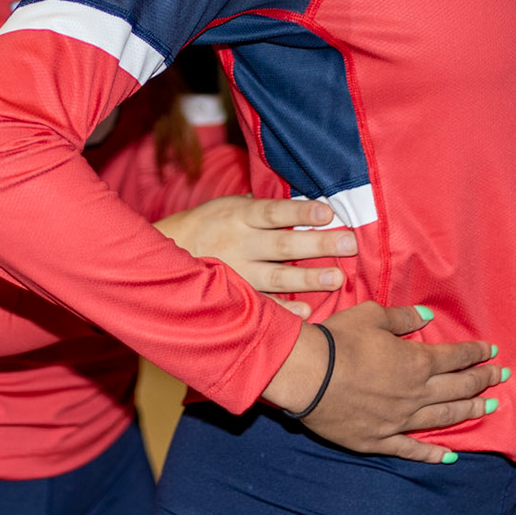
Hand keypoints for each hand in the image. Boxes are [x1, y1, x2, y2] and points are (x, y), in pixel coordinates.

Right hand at [155, 196, 353, 317]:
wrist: (166, 257)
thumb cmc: (210, 226)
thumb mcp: (230, 206)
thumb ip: (263, 207)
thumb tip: (305, 203)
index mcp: (239, 217)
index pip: (274, 212)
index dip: (301, 212)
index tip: (328, 212)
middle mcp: (239, 244)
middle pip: (283, 245)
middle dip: (318, 245)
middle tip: (349, 243)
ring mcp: (237, 274)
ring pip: (277, 277)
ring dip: (308, 279)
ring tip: (337, 278)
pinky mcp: (234, 297)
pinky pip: (262, 305)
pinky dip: (285, 310)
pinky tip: (307, 311)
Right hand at [261, 302, 503, 463]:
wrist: (307, 375)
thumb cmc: (338, 340)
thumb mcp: (371, 316)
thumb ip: (402, 319)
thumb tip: (426, 317)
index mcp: (416, 362)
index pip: (455, 358)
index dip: (476, 353)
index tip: (492, 351)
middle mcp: (415, 393)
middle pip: (457, 388)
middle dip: (482, 380)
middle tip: (502, 378)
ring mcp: (400, 420)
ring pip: (444, 418)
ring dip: (469, 412)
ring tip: (488, 408)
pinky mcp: (380, 439)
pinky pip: (412, 449)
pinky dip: (433, 454)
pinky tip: (449, 456)